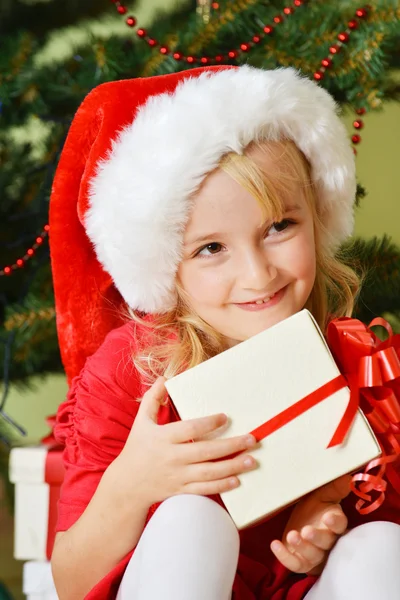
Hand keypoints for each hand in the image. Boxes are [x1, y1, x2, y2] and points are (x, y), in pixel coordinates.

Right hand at [113, 377, 257, 506]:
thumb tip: (165, 378)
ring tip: (252, 460)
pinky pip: (204, 489)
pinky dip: (221, 486)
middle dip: (231, 445)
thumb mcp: (141, 421)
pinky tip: (237, 480)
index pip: (189, 429)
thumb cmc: (137, 448)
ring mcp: (177, 476)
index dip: (208, 423)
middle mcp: (172, 457)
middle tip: (252, 439)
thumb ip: (152, 398)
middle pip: (206, 451)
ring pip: (209, 472)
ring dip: (233, 466)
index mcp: (163, 438)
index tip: (225, 417)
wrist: (127, 485)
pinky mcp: (181, 490)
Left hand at [270, 474, 350, 574]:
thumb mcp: (321, 495)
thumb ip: (334, 488)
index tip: (328, 517)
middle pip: (326, 543)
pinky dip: (285, 557)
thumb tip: (348, 476)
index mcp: (335, 523)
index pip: (340, 525)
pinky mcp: (301, 562)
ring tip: (292, 535)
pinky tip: (275, 544)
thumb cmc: (313, 508)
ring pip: (312, 555)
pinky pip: (295, 564)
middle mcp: (328, 541)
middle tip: (306, 531)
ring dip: (302, 547)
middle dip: (317, 538)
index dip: (335, 522)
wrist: (299, 522)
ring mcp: (315, 554)